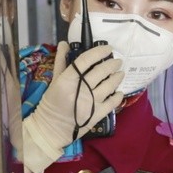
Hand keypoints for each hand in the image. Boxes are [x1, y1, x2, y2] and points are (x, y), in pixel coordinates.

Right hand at [22, 42, 123, 172]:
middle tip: (117, 61)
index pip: (85, 60)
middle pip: (100, 72)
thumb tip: (64, 43)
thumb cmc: (52, 103)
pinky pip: (112, 103)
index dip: (98, 52)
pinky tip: (119, 92)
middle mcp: (80, 90)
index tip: (108, 48)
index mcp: (67, 80)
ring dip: (117, 78)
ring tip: (120, 73)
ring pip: (109, 85)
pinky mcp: (96, 115)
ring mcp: (90, 103)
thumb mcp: (54, 81)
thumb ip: (61, 62)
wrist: (51, 128)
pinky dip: (118, 96)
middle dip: (111, 64)